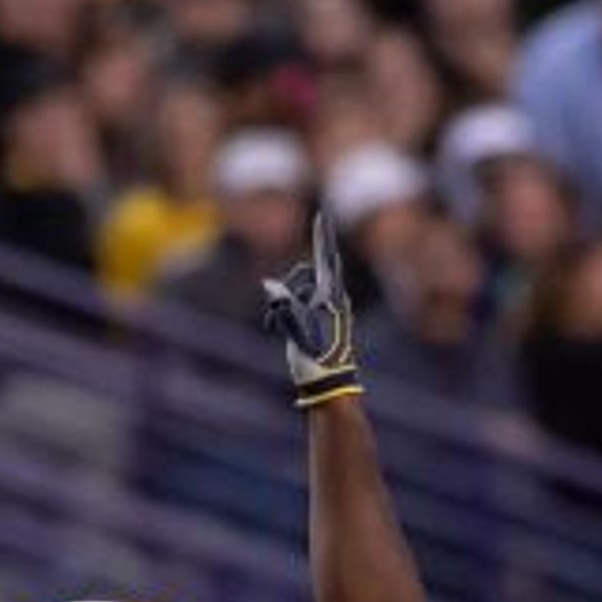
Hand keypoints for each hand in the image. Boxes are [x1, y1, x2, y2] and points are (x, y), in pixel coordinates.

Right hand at [261, 212, 364, 408]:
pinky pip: (297, 305)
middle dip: (288, 284)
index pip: (326, 259)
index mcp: (333, 298)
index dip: (321, 237)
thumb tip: (269, 284)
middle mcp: (333, 300)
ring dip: (282, 303)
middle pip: (306, 275)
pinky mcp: (319, 320)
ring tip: (272, 324)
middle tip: (277, 306)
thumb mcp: (295, 329)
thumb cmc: (316, 359)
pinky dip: (284, 311)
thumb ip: (283, 303)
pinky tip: (272, 325)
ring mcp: (327, 310)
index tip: (321, 216)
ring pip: (298, 292)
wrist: (329, 385)